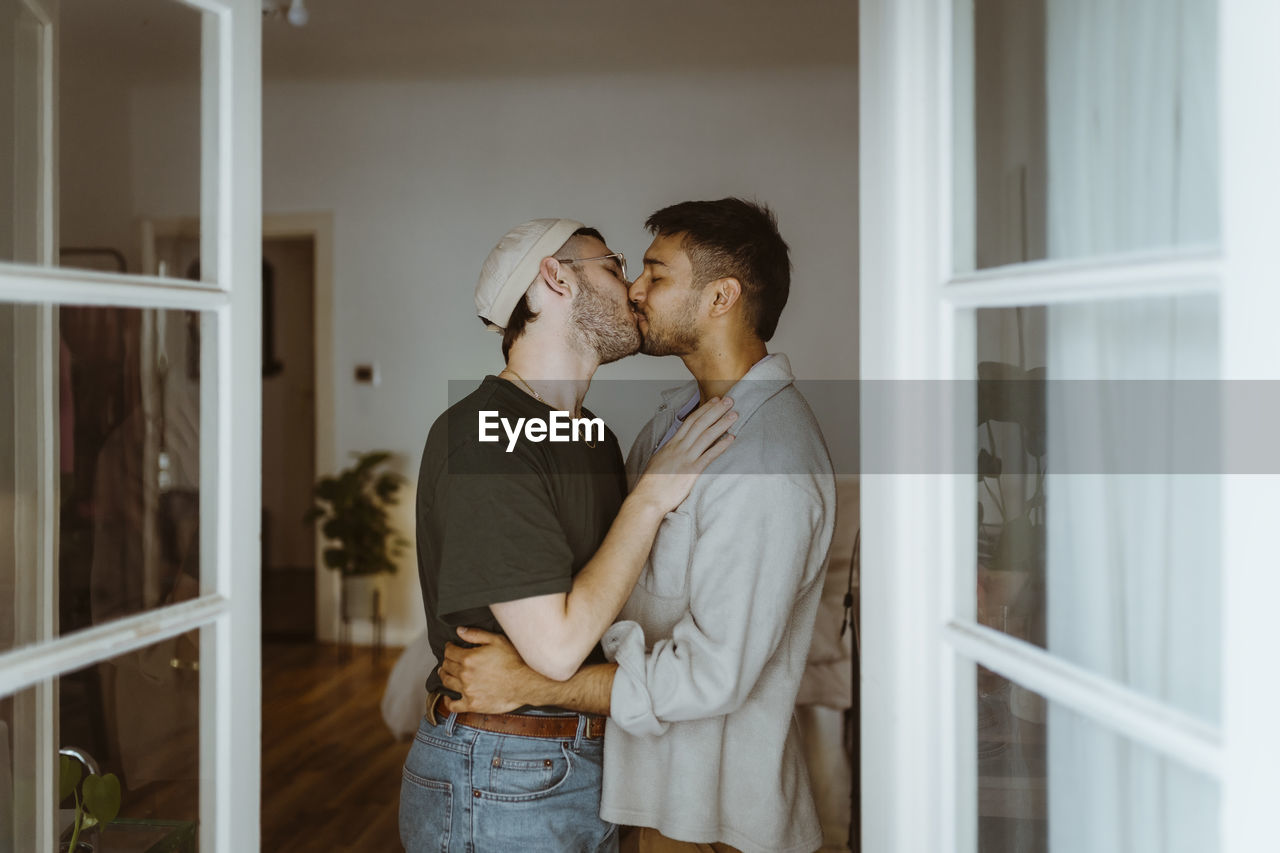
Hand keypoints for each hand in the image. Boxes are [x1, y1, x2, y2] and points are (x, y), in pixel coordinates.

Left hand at [438, 627, 545, 713]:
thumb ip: (476, 634)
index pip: (449, 652)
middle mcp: (465, 675)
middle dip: (447, 661)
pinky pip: (453, 705)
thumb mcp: (497, 641)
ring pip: (447, 682)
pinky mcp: (472, 704)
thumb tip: (459, 631)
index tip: (451, 647)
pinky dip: (447, 701)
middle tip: (449, 659)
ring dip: (444, 676)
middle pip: (447, 666)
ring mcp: (467, 691)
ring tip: (445, 673)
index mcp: (469, 658)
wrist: (525, 684)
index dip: (449, 648)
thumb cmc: (514, 662)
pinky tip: (448, 696)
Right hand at [630, 396, 735, 512]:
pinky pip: (709, 455)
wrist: (648, 497)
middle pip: (700, 423)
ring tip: (734, 414)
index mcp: (671, 444)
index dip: (704, 410)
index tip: (714, 401)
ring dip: (721, 423)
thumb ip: (670, 451)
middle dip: (716, 410)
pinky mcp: (692, 471)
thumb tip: (675, 446)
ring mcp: (686, 458)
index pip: (690, 421)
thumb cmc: (652, 483)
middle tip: (729, 400)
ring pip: (706, 435)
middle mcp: (679, 447)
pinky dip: (721, 445)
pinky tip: (731, 438)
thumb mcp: (659, 460)